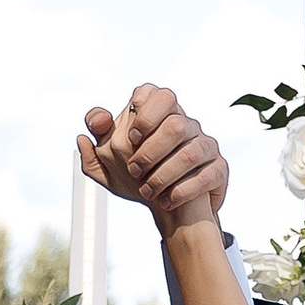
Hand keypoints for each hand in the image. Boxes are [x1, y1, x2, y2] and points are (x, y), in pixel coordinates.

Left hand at [80, 84, 228, 240]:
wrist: (172, 210)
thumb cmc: (141, 180)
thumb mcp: (113, 169)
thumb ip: (96, 151)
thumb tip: (84, 136)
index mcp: (159, 117)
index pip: (156, 94)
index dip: (144, 113)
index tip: (132, 136)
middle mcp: (186, 125)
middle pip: (175, 123)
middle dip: (151, 150)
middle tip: (134, 170)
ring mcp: (206, 146)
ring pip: (191, 151)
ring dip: (164, 174)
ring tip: (147, 191)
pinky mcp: (219, 169)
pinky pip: (208, 174)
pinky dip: (184, 189)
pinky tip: (167, 200)